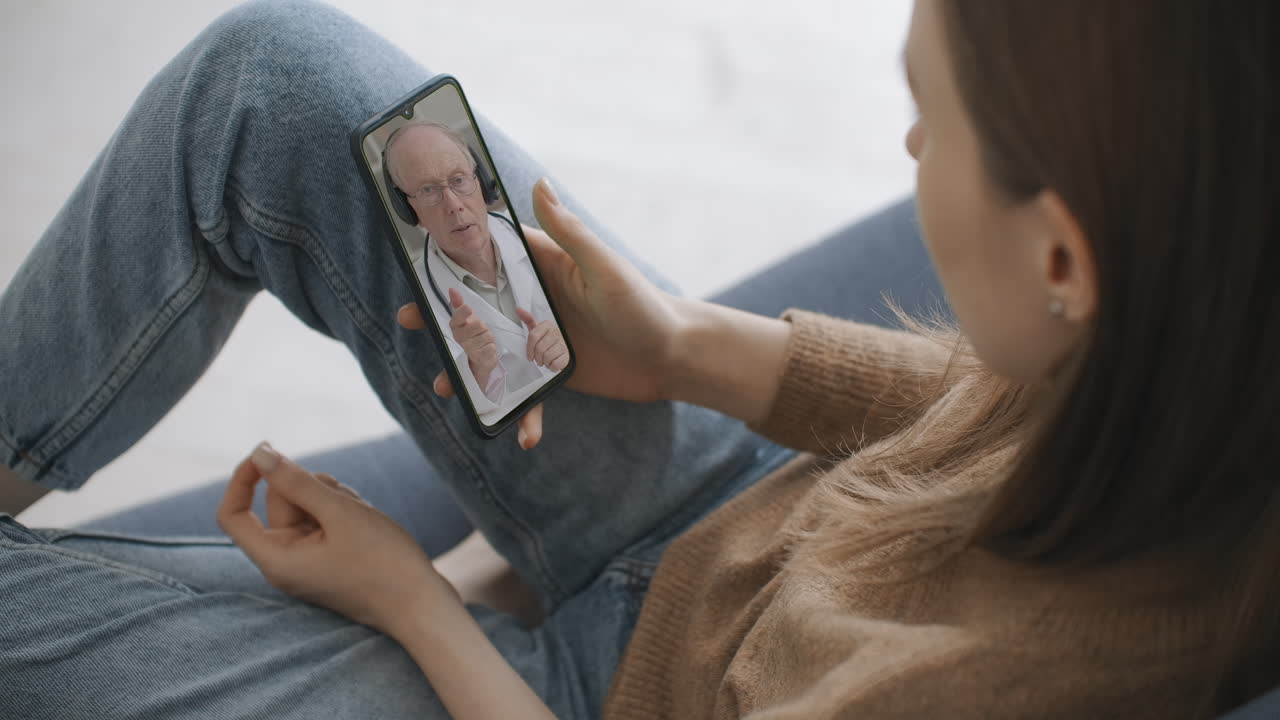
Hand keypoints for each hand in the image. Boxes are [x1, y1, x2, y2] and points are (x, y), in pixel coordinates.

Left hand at [217, 443, 457, 636]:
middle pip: (278, 504)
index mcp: (276, 559)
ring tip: (362, 515)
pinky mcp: (328, 558)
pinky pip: (323, 521)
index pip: (233, 514)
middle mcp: (286, 563)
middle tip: (343, 497)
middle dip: (308, 487)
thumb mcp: (340, 513)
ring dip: (331, 498)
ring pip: (305, 508)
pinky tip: (367, 520)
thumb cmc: (382, 562)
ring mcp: (308, 561)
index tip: (268, 452)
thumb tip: (260, 453)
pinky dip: (341, 511)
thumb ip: (297, 481)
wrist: (422, 604)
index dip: (243, 479)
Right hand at [397, 178, 683, 447]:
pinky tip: (524, 436)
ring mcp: (543, 341)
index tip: (417, 260)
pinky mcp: (555, 374)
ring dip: (468, 372)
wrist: (676, 357)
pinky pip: (528, 395)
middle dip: (443, 316)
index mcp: (545, 268)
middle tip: (410, 321)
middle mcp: (537, 302)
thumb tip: (540, 182)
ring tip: (447, 387)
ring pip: (493, 354)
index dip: (453, 256)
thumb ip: (570, 231)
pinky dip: (523, 415)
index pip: (491, 255)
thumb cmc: (644, 304)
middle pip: (479, 307)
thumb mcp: (604, 268)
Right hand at [447, 288, 498, 387]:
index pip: (456, 319)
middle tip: (480, 331)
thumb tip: (452, 289)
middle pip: (477, 325)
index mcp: (456, 327)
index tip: (468, 308)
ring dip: (488, 336)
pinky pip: (491, 347)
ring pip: (486, 334)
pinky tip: (486, 348)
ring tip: (483, 340)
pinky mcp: (479, 358)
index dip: (462, 313)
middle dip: (483, 326)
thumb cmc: (472, 334)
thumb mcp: (466, 318)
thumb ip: (458, 303)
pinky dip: (492, 346)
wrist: (479, 357)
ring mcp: (469, 350)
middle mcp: (460, 339)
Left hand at [517, 308, 568, 370]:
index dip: (529, 349)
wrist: (565, 350)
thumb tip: (518, 309)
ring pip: (546, 357)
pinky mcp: (568, 355)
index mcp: (548, 325)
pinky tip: (553, 362)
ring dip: (544, 362)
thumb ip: (528, 320)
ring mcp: (563, 343)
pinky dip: (552, 366)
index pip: (533, 336)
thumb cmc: (548, 341)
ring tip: (546, 360)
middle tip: (539, 359)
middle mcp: (557, 332)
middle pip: (539, 348)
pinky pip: (554, 364)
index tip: (530, 355)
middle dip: (537, 357)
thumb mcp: (538, 330)